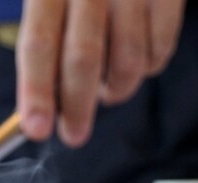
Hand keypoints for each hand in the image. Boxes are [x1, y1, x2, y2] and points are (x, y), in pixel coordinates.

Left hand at [16, 0, 185, 146]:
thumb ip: (45, 31)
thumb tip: (42, 97)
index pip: (38, 42)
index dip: (36, 91)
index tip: (35, 129)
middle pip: (84, 58)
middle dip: (77, 107)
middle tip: (73, 135)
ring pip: (129, 61)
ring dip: (116, 89)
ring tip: (107, 89)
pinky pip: (161, 50)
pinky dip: (147, 68)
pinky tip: (135, 62)